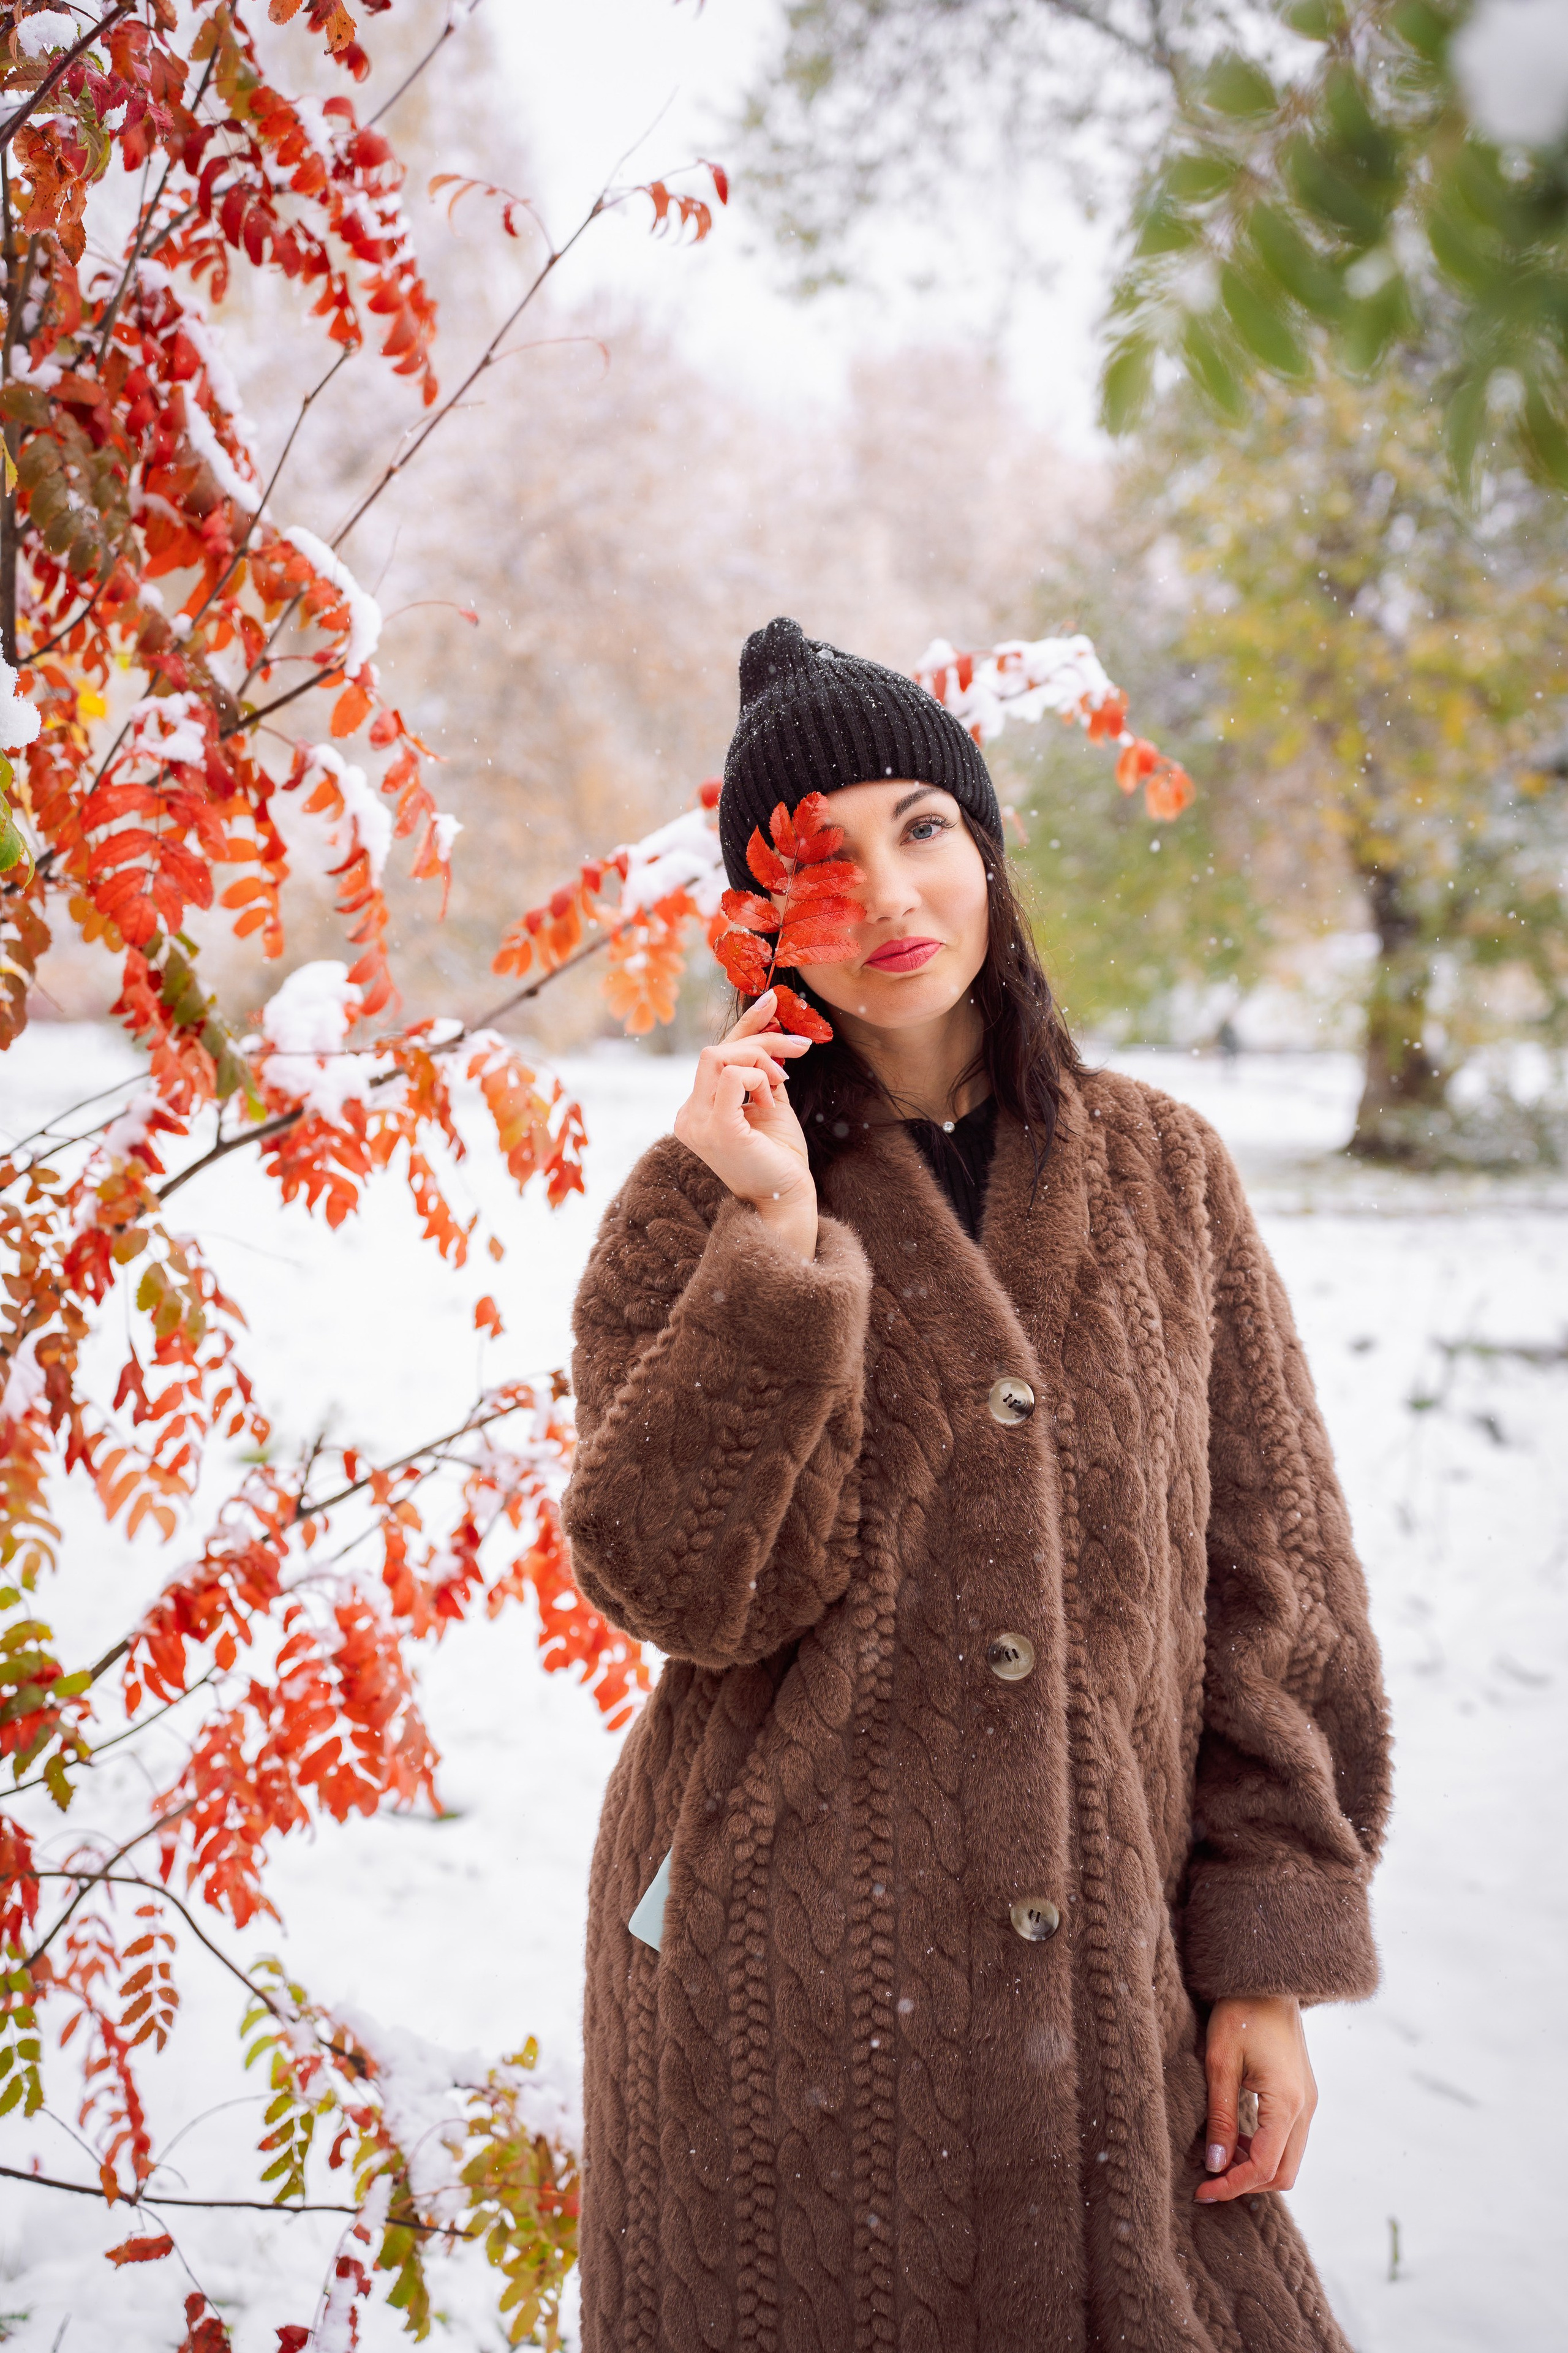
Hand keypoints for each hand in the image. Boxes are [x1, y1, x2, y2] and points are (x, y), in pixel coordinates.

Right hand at [672, 992, 817, 1257]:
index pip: (714, 1056)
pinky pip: (733, 1077)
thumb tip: (769, 1031)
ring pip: (720, 1056)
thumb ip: (761, 1073)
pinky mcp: (716, 1129)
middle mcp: (687, 1115)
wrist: (787, 1200)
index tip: (772, 1001)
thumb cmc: (780, 1159)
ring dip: (761, 1058)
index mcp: (696, 1110)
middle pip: (715, 1050)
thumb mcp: (770, 1104)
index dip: (743, 1024)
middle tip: (799, 1050)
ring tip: (785, 1082)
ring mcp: (696, 1123)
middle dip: (760, 1040)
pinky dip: (758, 1077)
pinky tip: (773, 1096)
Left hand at [1194, 1995, 1316, 2203]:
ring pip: (1288, 2159)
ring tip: (1218, 2157)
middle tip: (1208, 2180)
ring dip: (1255, 2167)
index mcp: (1287, 2102)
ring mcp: (1308, 2103)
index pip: (1265, 2166)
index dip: (1233, 2186)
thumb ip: (1221, 2117)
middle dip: (1246, 2184)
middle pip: (1283, 2172)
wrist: (1266, 1981)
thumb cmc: (1239, 2014)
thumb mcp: (1220, 2063)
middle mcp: (1306, 2108)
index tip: (1202, 2191)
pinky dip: (1264, 2149)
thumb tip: (1216, 2165)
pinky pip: (1288, 2139)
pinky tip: (1236, 2138)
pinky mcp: (1303, 2096)